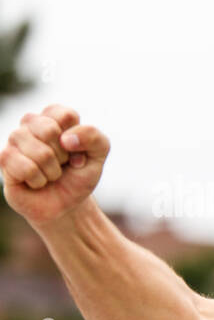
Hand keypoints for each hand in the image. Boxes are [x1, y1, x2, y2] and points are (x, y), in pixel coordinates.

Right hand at [0, 104, 109, 225]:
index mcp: (54, 117)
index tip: (76, 151)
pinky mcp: (4, 159)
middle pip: (49, 130)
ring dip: (52, 171)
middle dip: (63, 156)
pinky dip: (39, 180)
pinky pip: (26, 168)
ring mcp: (15, 140)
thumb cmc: (79, 176)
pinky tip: (37, 182)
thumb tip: (66, 139)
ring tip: (50, 175)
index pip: (65, 115)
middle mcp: (31, 123)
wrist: (65, 205)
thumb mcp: (98, 156)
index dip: (77, 138)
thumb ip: (94, 138)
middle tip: (62, 164)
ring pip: (40, 152)